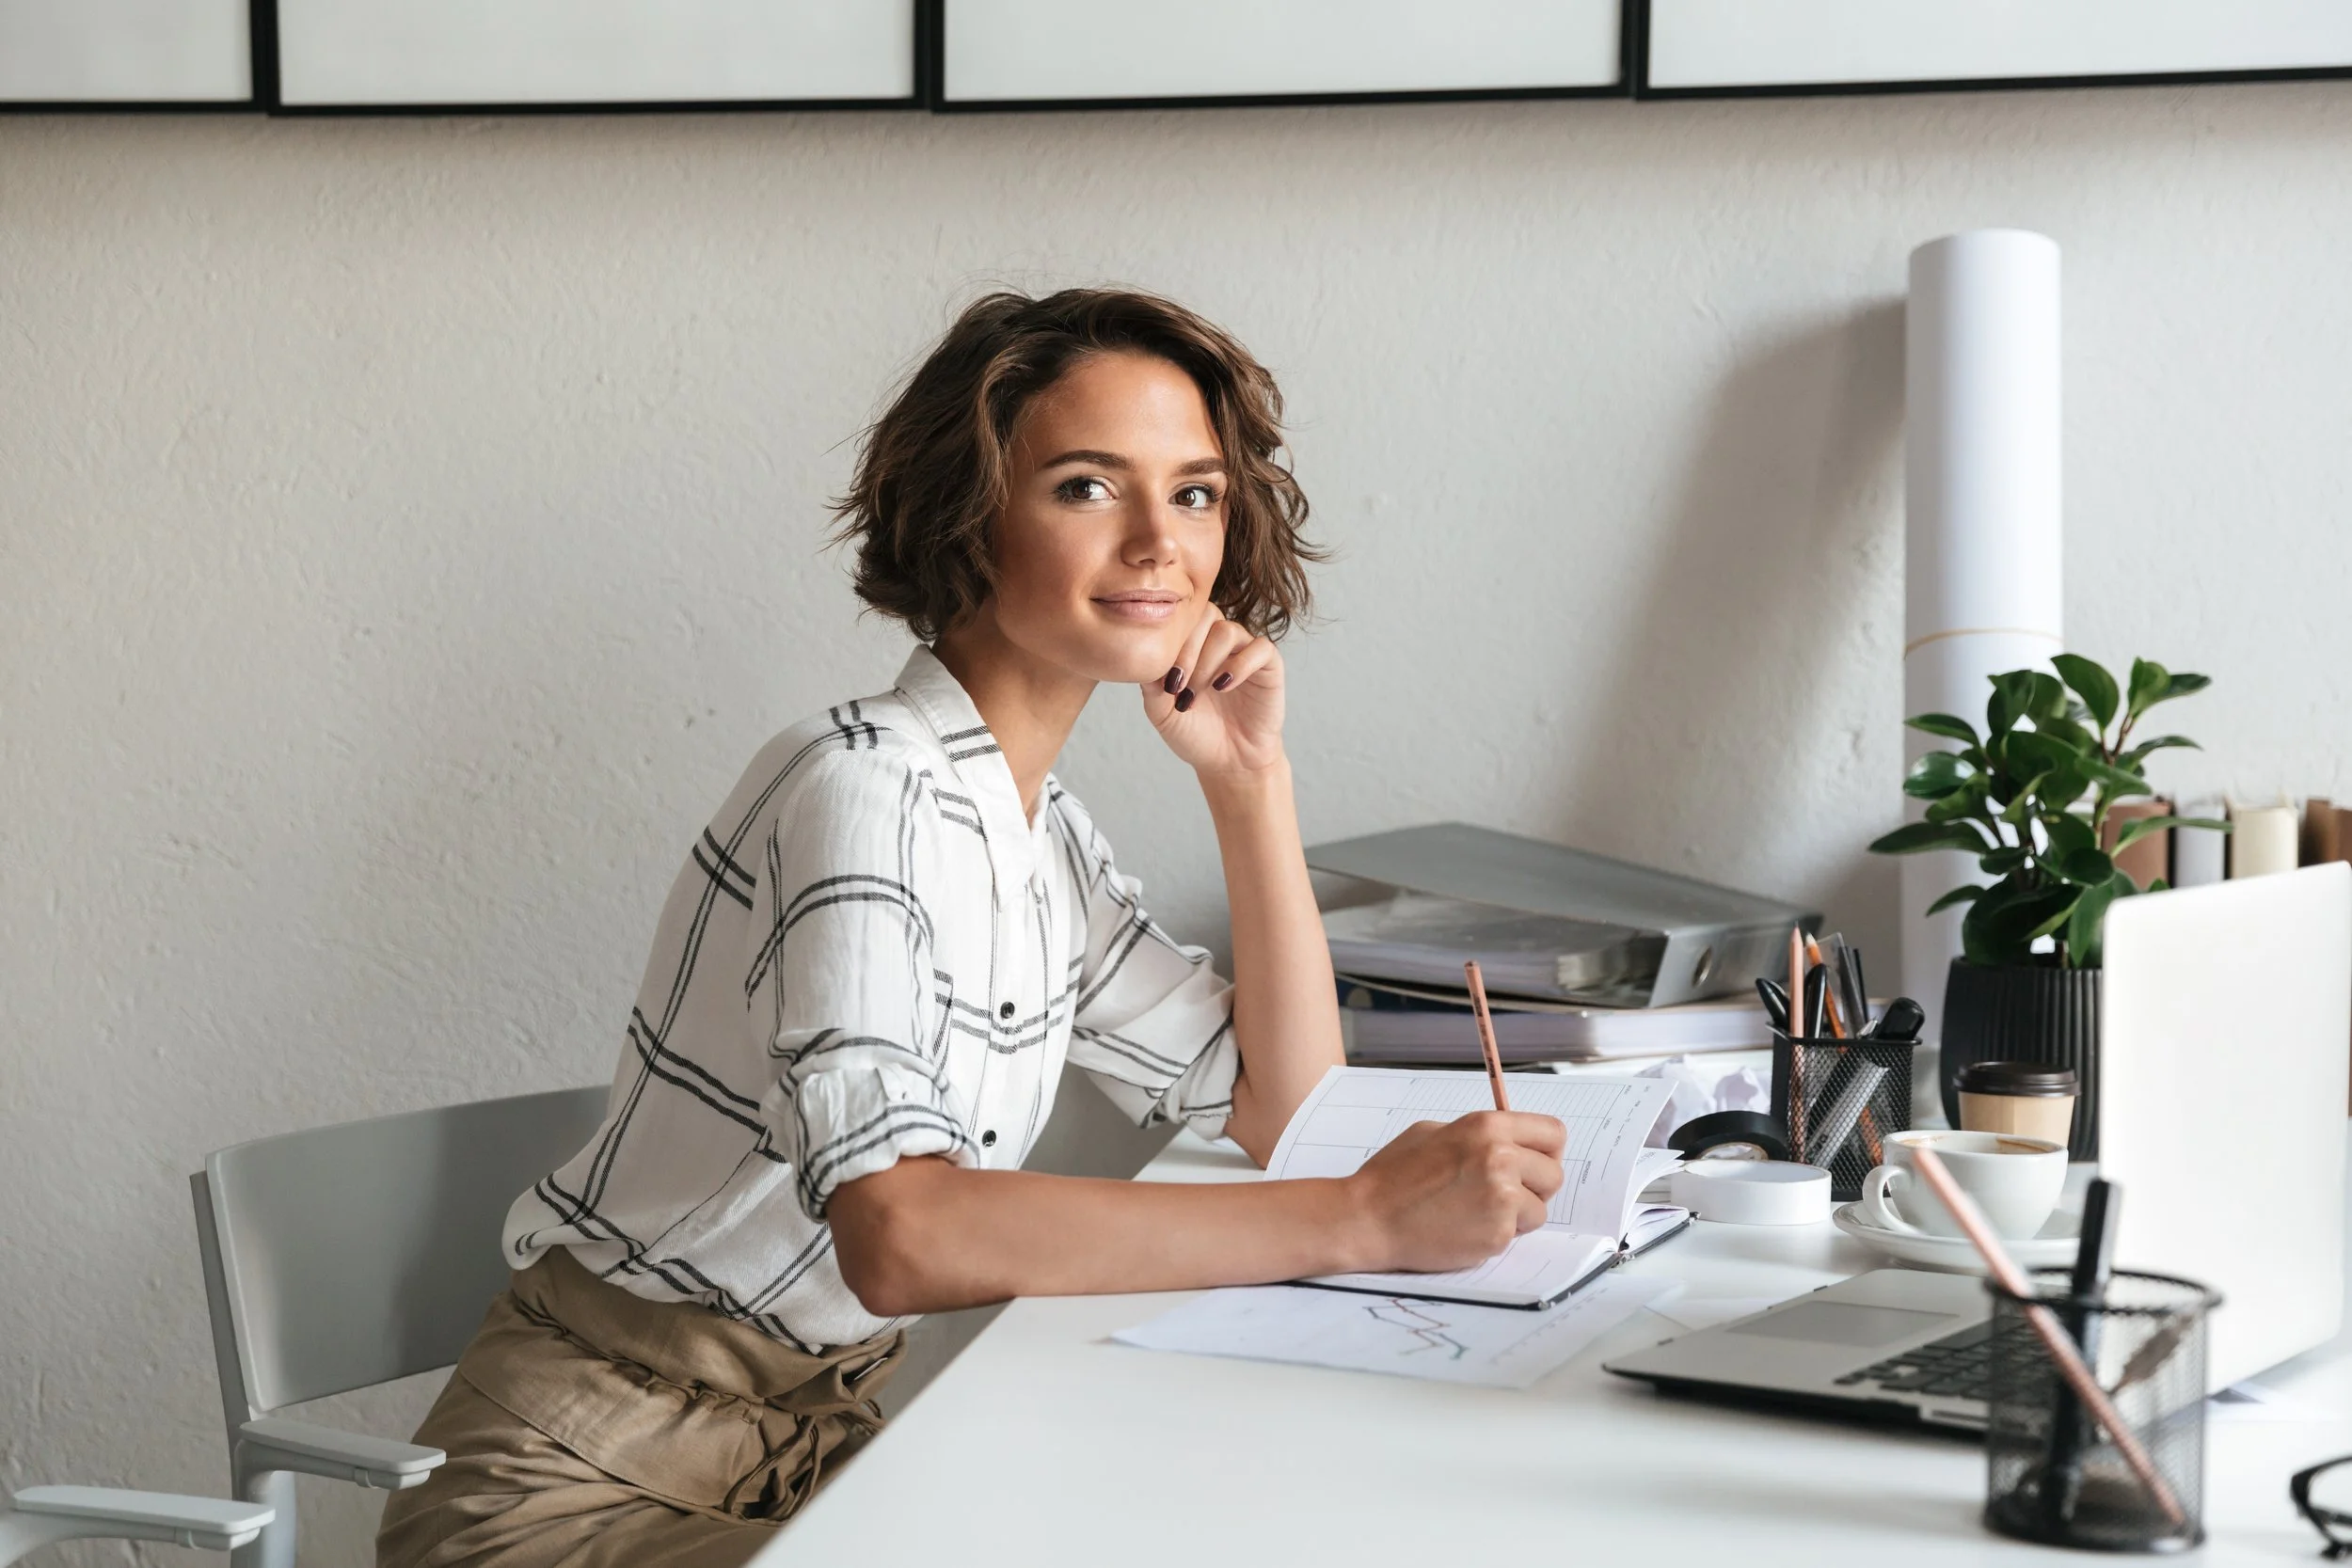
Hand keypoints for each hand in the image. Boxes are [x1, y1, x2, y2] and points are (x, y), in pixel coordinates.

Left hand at [1141, 606, 1284, 775]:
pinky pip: (1260, 648)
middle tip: (1176, 684)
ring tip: (1195, 694)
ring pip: (1227, 631)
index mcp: (1193, 643)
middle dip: (1186, 650)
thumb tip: (1143, 653)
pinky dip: (1240, 665)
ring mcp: (1244, 650)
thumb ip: (1151, 681)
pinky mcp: (1269, 666)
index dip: (1169, 641)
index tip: (1161, 680)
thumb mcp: (1161, 711)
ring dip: (1207, 663)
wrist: (1228, 761)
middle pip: (1205, 615)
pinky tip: (1222, 687)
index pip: (1181, 617)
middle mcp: (1218, 641)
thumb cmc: (1194, 733)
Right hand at [1345, 1113, 1567, 1272]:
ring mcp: (1501, 1197)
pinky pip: (1517, 1234)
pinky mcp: (1497, 1233)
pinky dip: (1497, 1234)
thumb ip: (1479, 1135)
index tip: (1536, 1161)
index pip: (1553, 1133)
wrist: (1368, 1218)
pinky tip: (1466, 1227)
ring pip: (1540, 1209)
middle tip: (1506, 1193)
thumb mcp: (1433, 1132)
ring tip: (1480, 1212)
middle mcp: (1500, 1158)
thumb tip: (1511, 1141)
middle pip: (1554, 1173)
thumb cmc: (1393, 1175)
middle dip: (1535, 1186)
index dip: (1547, 1150)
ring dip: (1518, 1214)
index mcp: (1487, 1127)